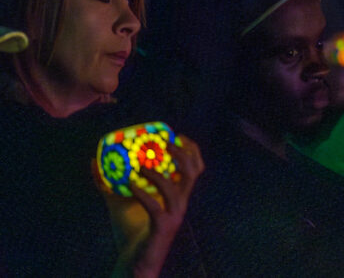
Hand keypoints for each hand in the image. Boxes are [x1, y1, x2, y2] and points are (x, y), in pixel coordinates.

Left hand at [100, 137, 204, 277]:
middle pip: (193, 172)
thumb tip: (94, 163)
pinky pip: (156, 207)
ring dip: (158, 174)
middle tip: (164, 144)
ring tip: (140, 167)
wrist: (133, 262)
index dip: (190, 148)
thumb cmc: (129, 230)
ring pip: (176, 189)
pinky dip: (143, 193)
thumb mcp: (118, 202)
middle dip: (182, 154)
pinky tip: (130, 186)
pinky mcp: (162, 227)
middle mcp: (180, 202)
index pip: (195, 167)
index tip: (175, 135)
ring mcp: (173, 215)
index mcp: (176, 194)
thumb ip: (109, 184)